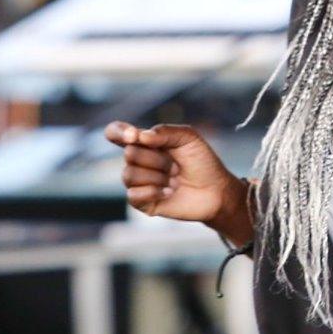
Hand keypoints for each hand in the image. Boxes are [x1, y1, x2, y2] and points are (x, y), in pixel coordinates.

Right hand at [104, 122, 249, 240]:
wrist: (216, 191)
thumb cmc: (202, 162)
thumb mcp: (189, 138)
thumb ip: (165, 131)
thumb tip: (140, 136)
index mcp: (145, 142)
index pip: (116, 133)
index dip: (119, 132)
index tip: (134, 136)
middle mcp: (138, 161)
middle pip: (129, 153)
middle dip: (156, 158)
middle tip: (175, 165)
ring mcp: (139, 182)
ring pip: (129, 174)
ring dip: (157, 176)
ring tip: (173, 179)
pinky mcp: (143, 202)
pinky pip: (132, 195)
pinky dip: (153, 192)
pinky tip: (169, 192)